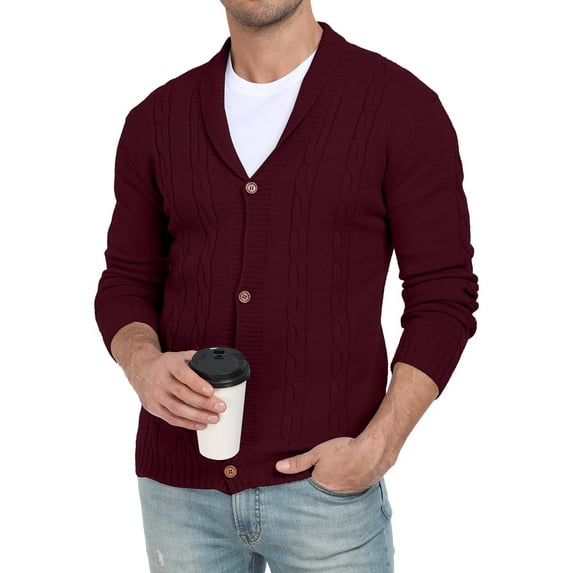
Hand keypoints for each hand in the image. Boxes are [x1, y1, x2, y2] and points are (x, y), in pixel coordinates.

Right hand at [125, 347, 226, 430]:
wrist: (140, 370)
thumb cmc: (165, 364)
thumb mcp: (178, 355)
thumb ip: (196, 359)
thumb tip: (217, 366)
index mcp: (169, 364)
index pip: (183, 374)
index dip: (197, 383)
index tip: (211, 391)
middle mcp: (160, 380)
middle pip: (182, 394)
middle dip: (203, 402)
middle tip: (220, 407)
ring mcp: (155, 395)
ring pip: (177, 409)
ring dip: (197, 416)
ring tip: (214, 418)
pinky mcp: (152, 408)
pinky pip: (171, 418)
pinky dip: (187, 423)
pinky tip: (201, 425)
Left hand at [275, 436, 396, 493]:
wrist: (373, 452)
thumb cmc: (344, 450)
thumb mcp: (318, 452)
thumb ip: (299, 462)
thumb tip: (278, 468)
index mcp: (321, 484)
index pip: (308, 489)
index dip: (306, 481)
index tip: (303, 477)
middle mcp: (333, 493)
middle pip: (323, 489)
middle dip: (321, 482)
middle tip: (324, 471)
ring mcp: (348, 492)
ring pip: (337, 488)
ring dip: (336, 481)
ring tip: (337, 470)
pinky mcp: (360, 488)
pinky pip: (350, 486)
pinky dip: (348, 480)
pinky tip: (350, 470)